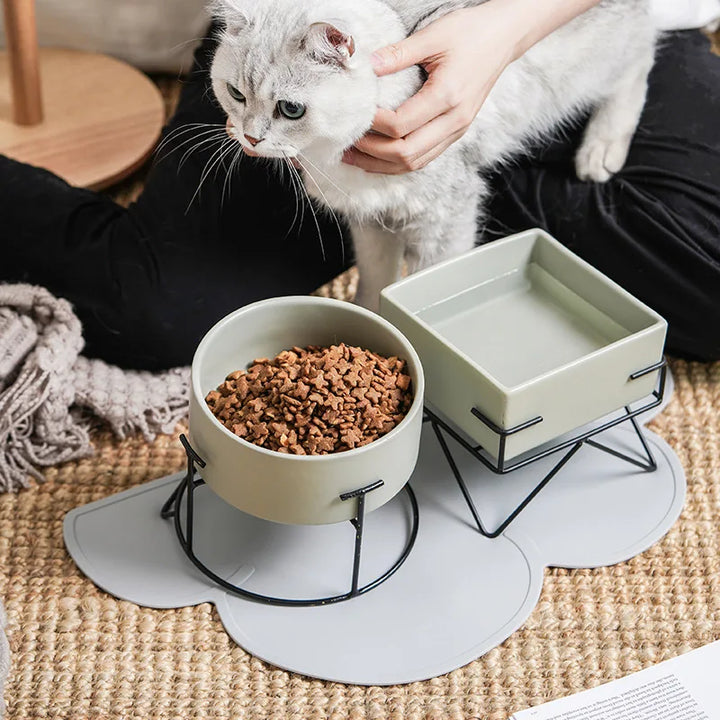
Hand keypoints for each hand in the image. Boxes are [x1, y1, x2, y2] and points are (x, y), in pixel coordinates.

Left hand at [343, 0, 602, 173]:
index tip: (354, 114)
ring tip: (354, 157)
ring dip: (382, 165)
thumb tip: (366, 65)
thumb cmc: (472, 32)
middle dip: (372, 152)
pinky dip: (397, 163)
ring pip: (414, 163)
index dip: (373, 125)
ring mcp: (456, 131)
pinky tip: (378, 158)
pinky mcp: (455, 134)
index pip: (401, 125)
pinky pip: (423, 159)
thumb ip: (399, 53)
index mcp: (448, 96)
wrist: (505, 37)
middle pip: (406, 153)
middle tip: (345, 144)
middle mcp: (454, 121)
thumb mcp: (435, 35)